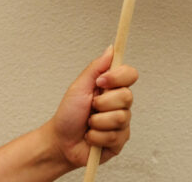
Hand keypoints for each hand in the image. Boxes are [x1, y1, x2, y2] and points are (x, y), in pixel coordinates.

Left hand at [47, 46, 137, 169]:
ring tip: (89, 124)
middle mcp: (119, 103)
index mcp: (111, 87)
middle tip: (91, 107)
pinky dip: (97, 136)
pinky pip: (115, 136)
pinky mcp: (119, 140)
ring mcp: (121, 122)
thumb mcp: (79, 86)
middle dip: (103, 103)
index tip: (101, 81)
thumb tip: (111, 49)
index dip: (118, 77)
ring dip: (98, 122)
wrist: (61, 143)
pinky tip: (92, 136)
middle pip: (127, 96)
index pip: (130, 74)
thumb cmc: (68, 114)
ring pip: (120, 117)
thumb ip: (96, 67)